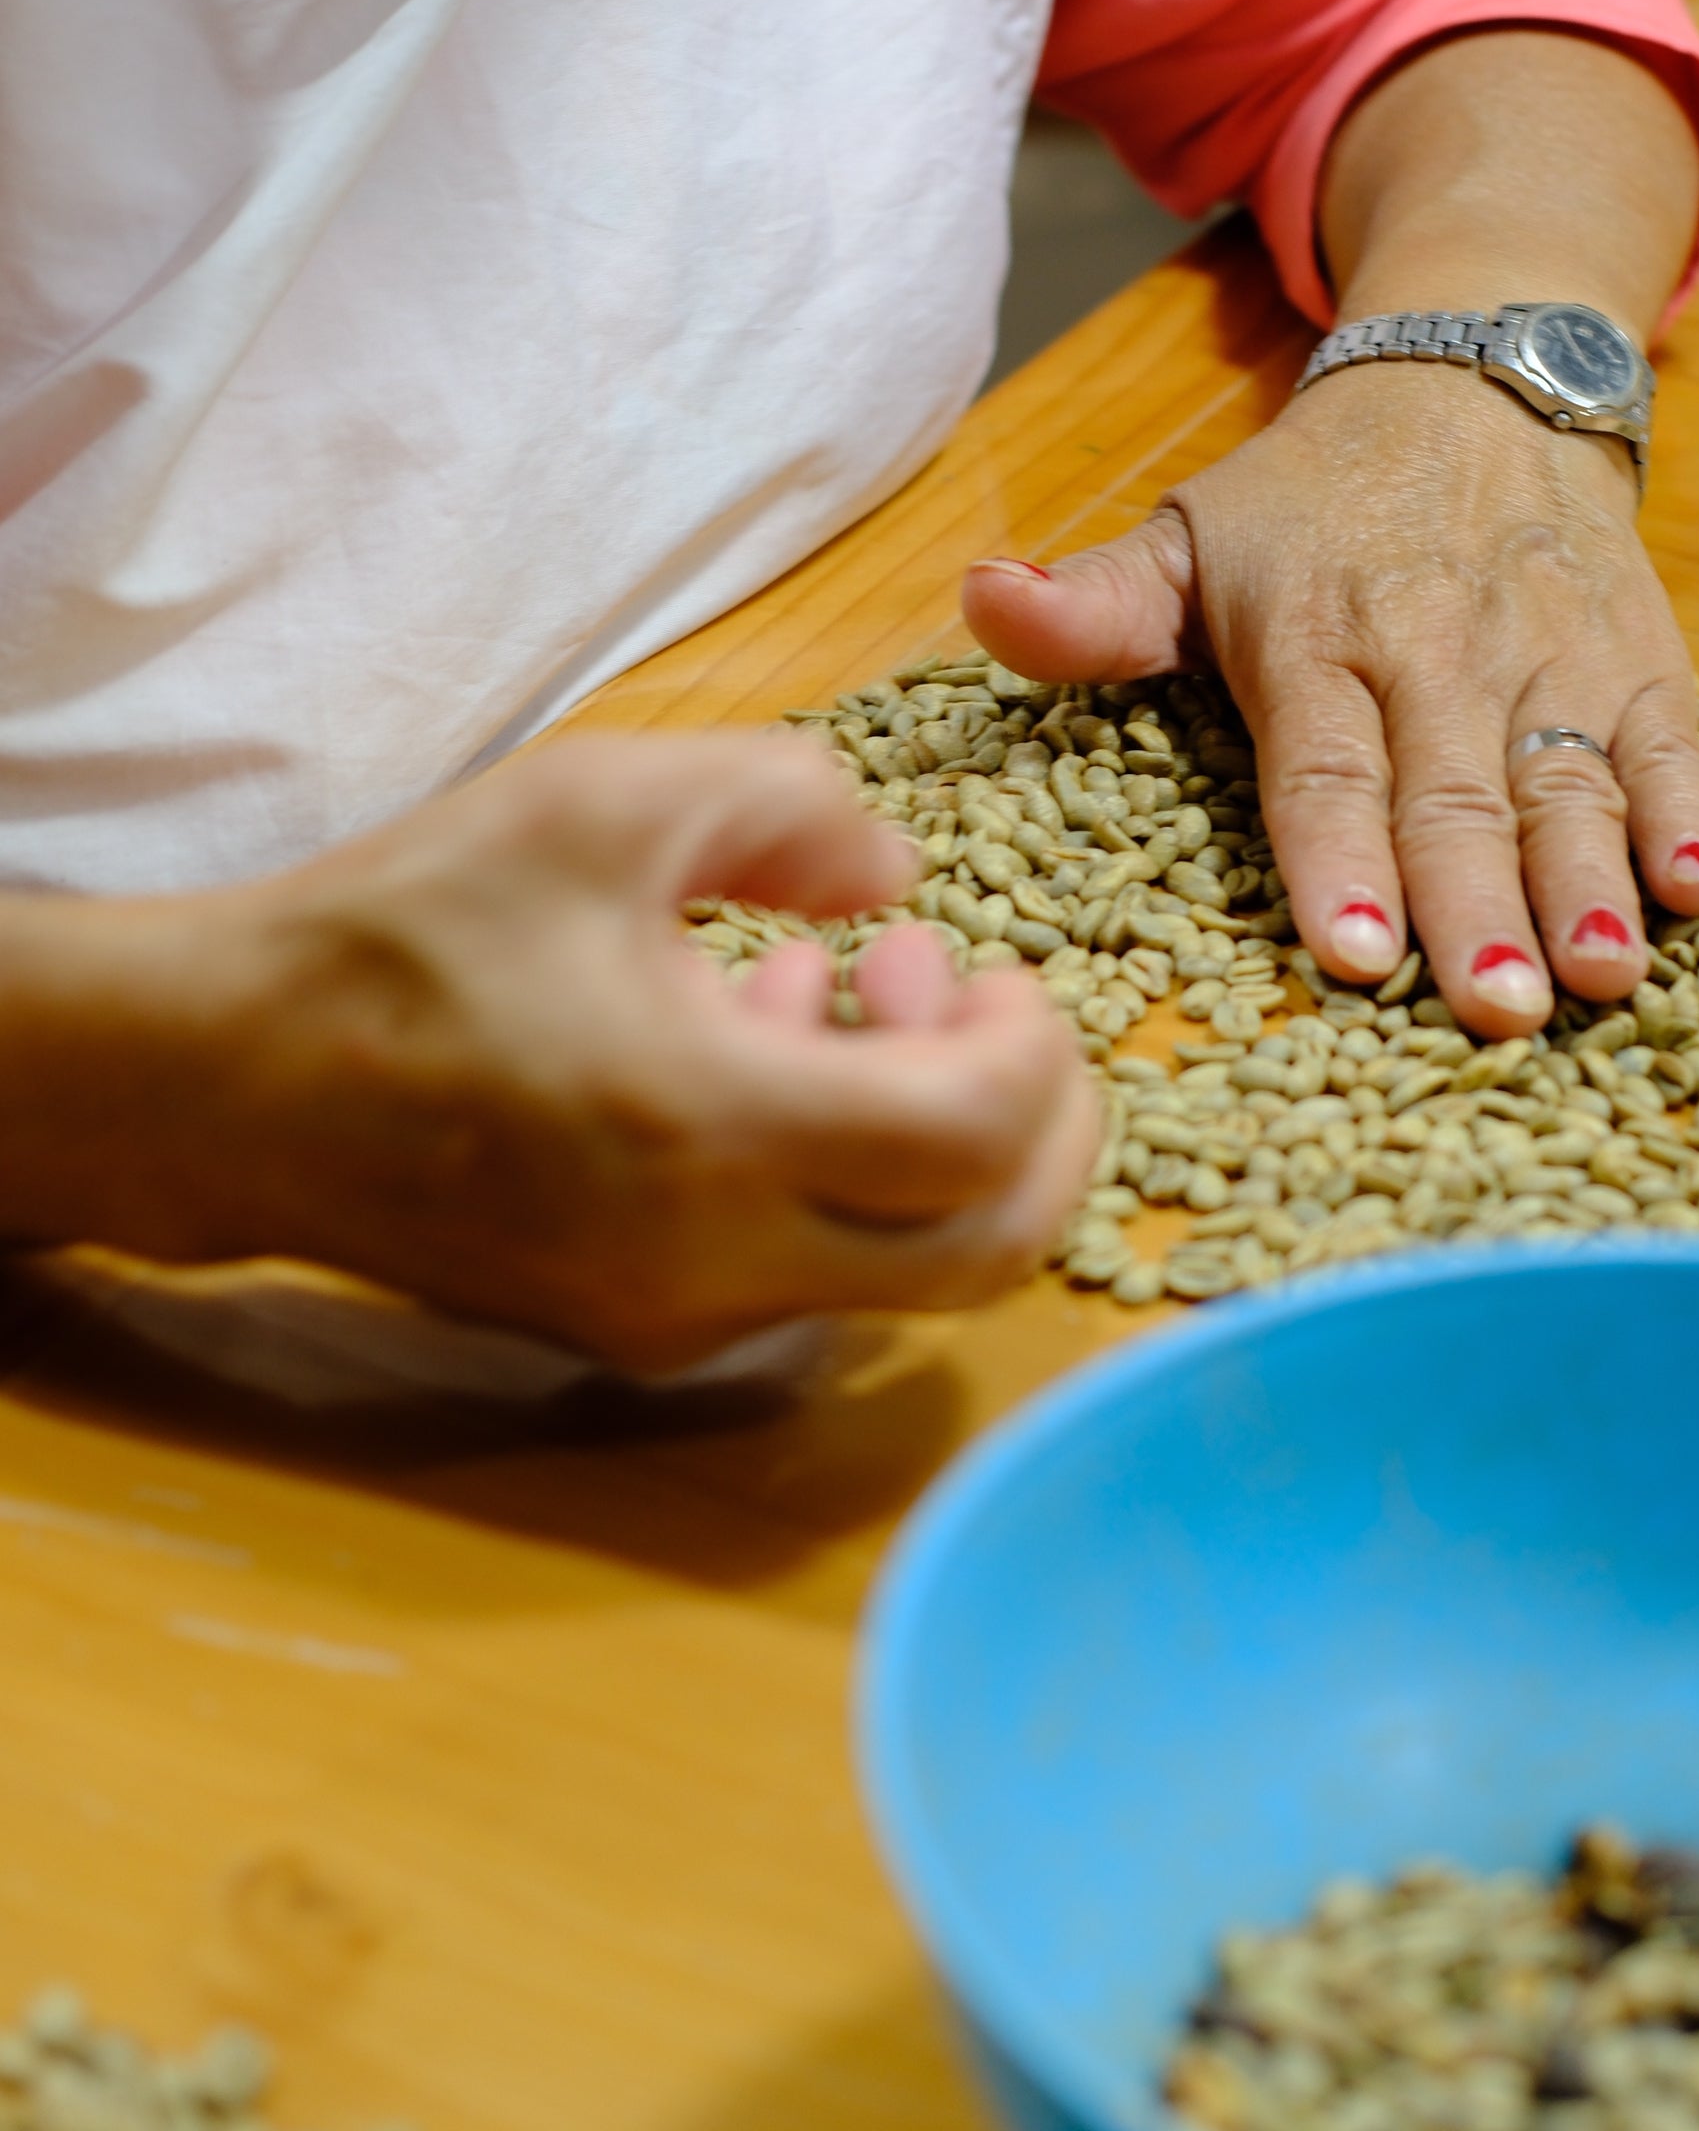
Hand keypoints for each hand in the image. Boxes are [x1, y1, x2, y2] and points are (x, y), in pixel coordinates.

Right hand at [4, 734, 1097, 1368]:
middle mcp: (713, 1262)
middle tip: (989, 1006)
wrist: (230, 1082)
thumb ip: (791, 802)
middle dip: (1035, 1131)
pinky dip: (836, 1173)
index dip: (1036, 1052)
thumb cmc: (406, 931)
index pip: (980, 1142)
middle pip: (986, 1258)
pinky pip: (803, 1275)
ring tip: (849, 980)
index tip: (996, 964)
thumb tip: (896, 871)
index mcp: (713, 1131)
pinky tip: (759, 1035)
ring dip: (925, 1139)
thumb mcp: (602, 799)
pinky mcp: (636, 1332)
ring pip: (900, 1273)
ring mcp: (676, 1318)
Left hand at [968, 26, 1698, 1037]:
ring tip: (1597, 979)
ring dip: (1587, 884)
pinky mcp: (1639, 657)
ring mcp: (1550, 656)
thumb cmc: (1310, 505)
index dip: (1341, 859)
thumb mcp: (1186, 538)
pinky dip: (1689, 815)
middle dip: (1475, 907)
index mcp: (1315, 636)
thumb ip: (1093, 606)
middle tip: (1493, 1010)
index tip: (1356, 952)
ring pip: (1568, 784)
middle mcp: (1439, 651)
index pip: (1325, 766)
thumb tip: (977, 598)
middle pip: (1455, 797)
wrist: (1479, 380)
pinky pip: (1669, 743)